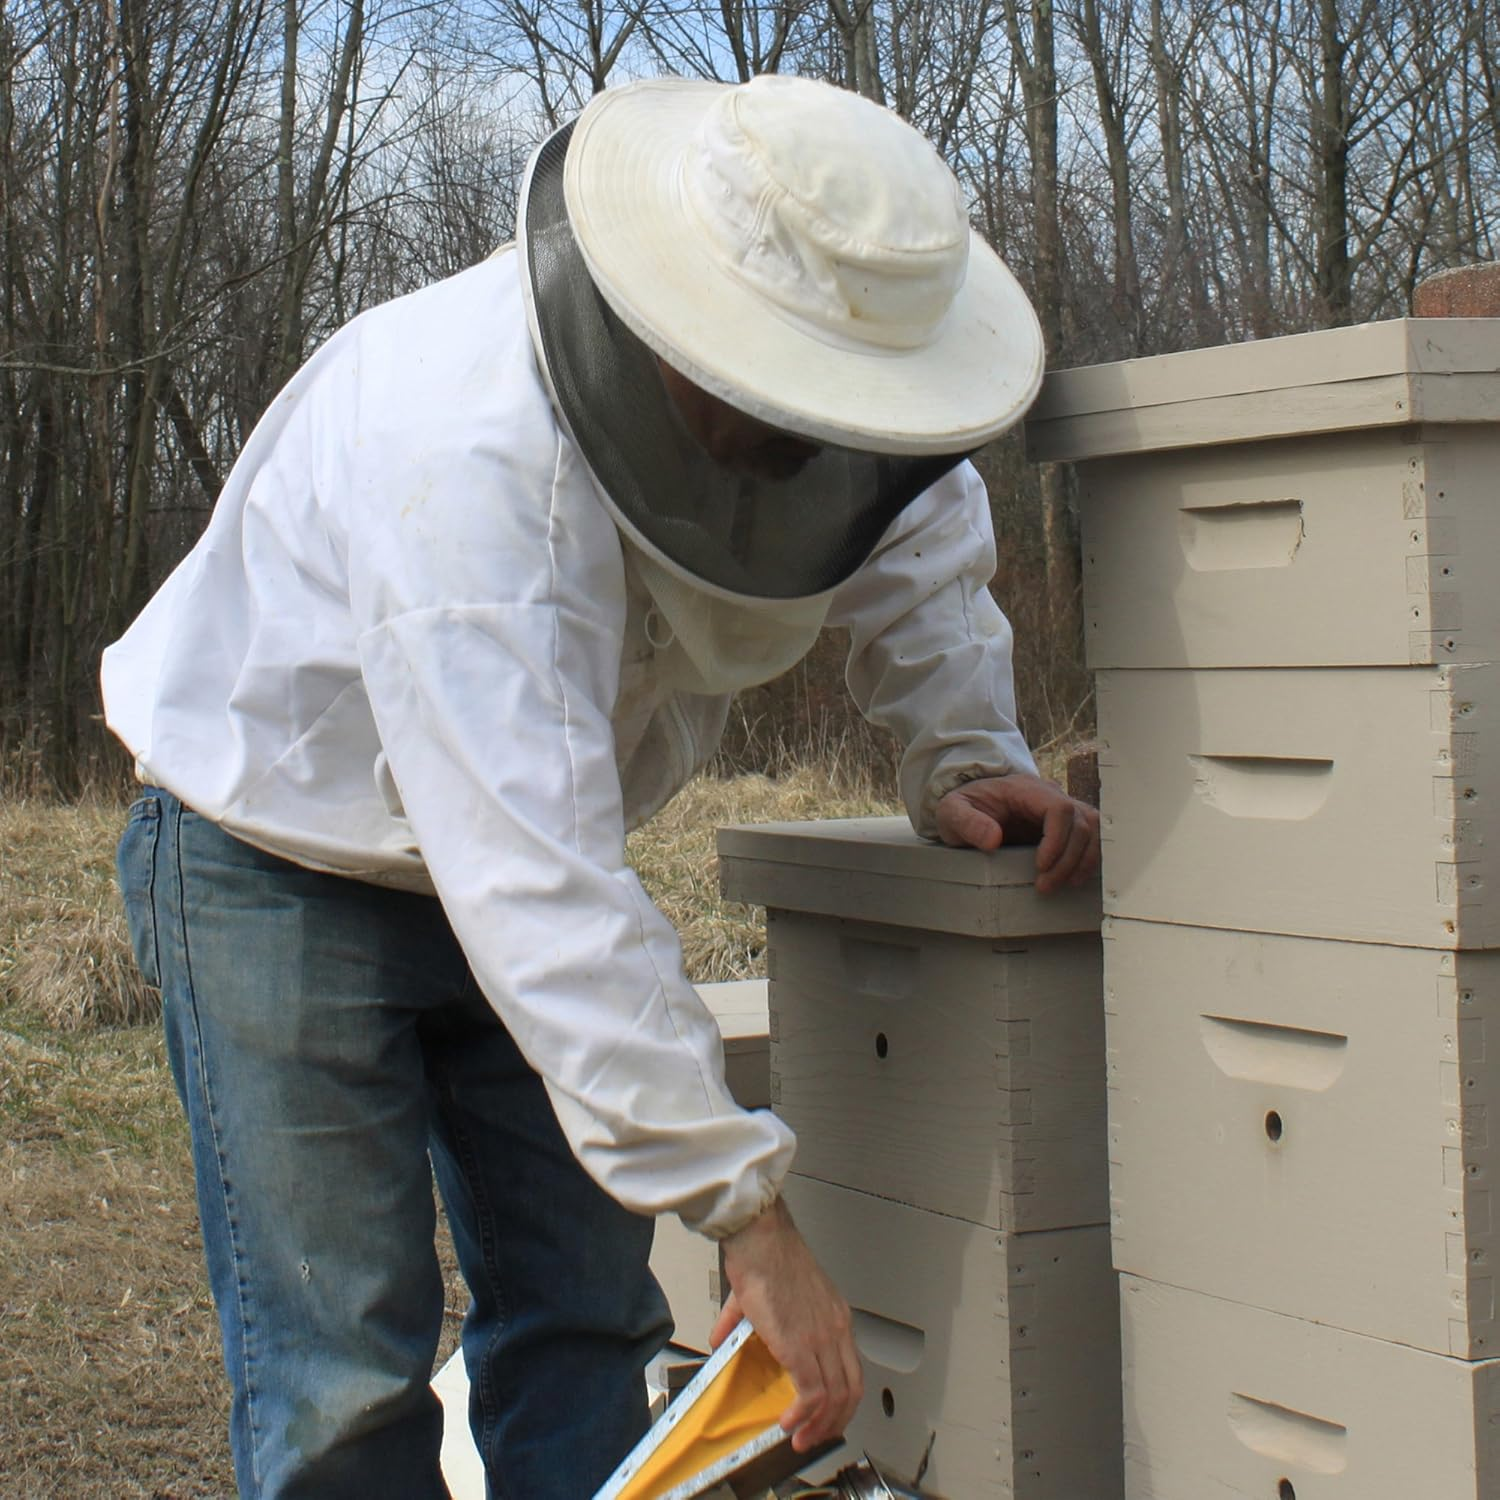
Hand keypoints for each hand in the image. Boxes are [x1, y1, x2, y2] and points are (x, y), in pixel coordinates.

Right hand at [712, 1197, 862, 1452]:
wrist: (761, 1240)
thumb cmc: (764, 1255)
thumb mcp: (760, 1295)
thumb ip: (740, 1321)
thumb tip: (719, 1338)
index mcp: (834, 1316)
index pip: (852, 1367)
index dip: (842, 1398)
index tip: (828, 1415)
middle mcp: (836, 1329)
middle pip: (852, 1388)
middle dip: (835, 1421)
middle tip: (817, 1436)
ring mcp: (822, 1338)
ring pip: (836, 1397)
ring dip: (819, 1426)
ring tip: (801, 1439)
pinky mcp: (801, 1346)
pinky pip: (813, 1393)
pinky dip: (803, 1415)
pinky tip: (789, 1423)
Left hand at [935, 771, 1100, 894]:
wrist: (969, 806)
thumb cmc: (962, 807)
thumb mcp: (952, 812)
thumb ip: (968, 822)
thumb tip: (993, 840)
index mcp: (1025, 789)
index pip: (1059, 807)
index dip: (1058, 838)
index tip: (1040, 865)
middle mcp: (1049, 795)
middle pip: (1081, 821)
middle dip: (1068, 858)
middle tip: (1045, 886)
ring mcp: (1060, 809)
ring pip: (1093, 829)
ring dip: (1083, 860)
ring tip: (1062, 885)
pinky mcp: (1065, 825)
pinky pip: (1091, 837)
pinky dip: (1087, 858)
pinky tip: (1073, 878)